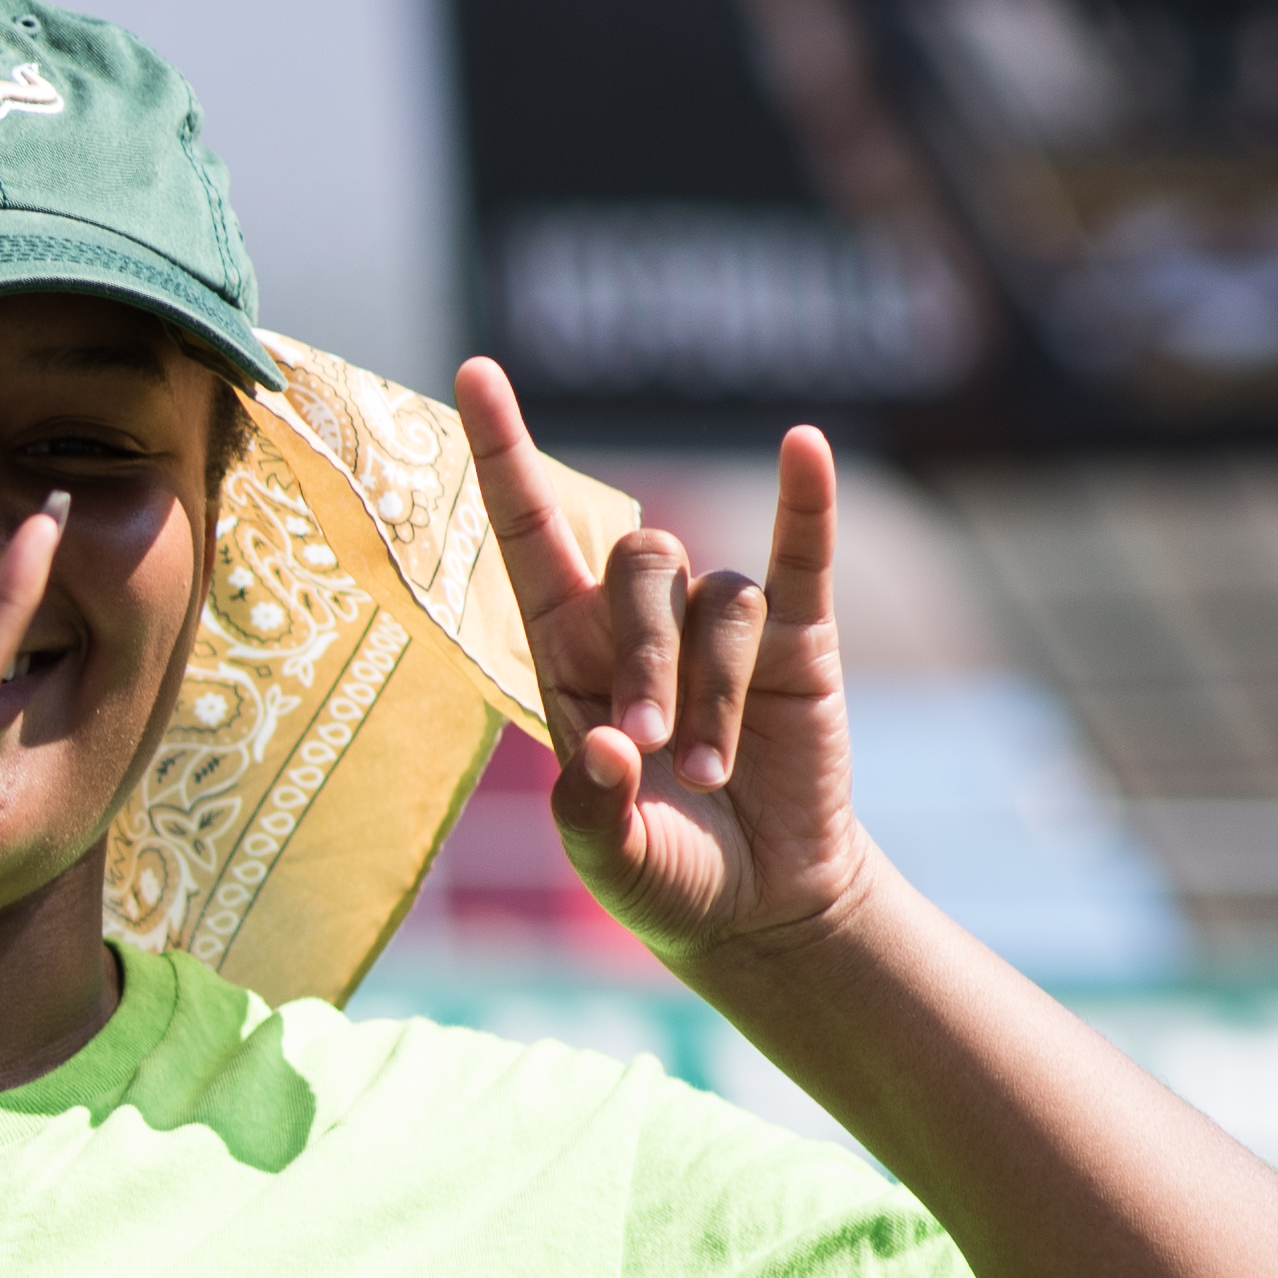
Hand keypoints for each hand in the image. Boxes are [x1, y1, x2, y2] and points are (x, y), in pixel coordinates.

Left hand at [467, 361, 873, 965]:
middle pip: (637, 562)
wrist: (757, 906)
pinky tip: (805, 448)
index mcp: (565, 655)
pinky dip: (805, 503)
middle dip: (646, 654)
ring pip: (719, 598)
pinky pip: (801, 556)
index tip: (471, 371)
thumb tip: (613, 748)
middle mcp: (638, 624)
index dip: (501, 451)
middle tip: (655, 749)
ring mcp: (722, 629)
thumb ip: (592, 811)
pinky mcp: (801, 643)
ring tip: (713, 774)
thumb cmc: (662, 874)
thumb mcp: (609, 862)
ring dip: (716, 686)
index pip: (527, 530)